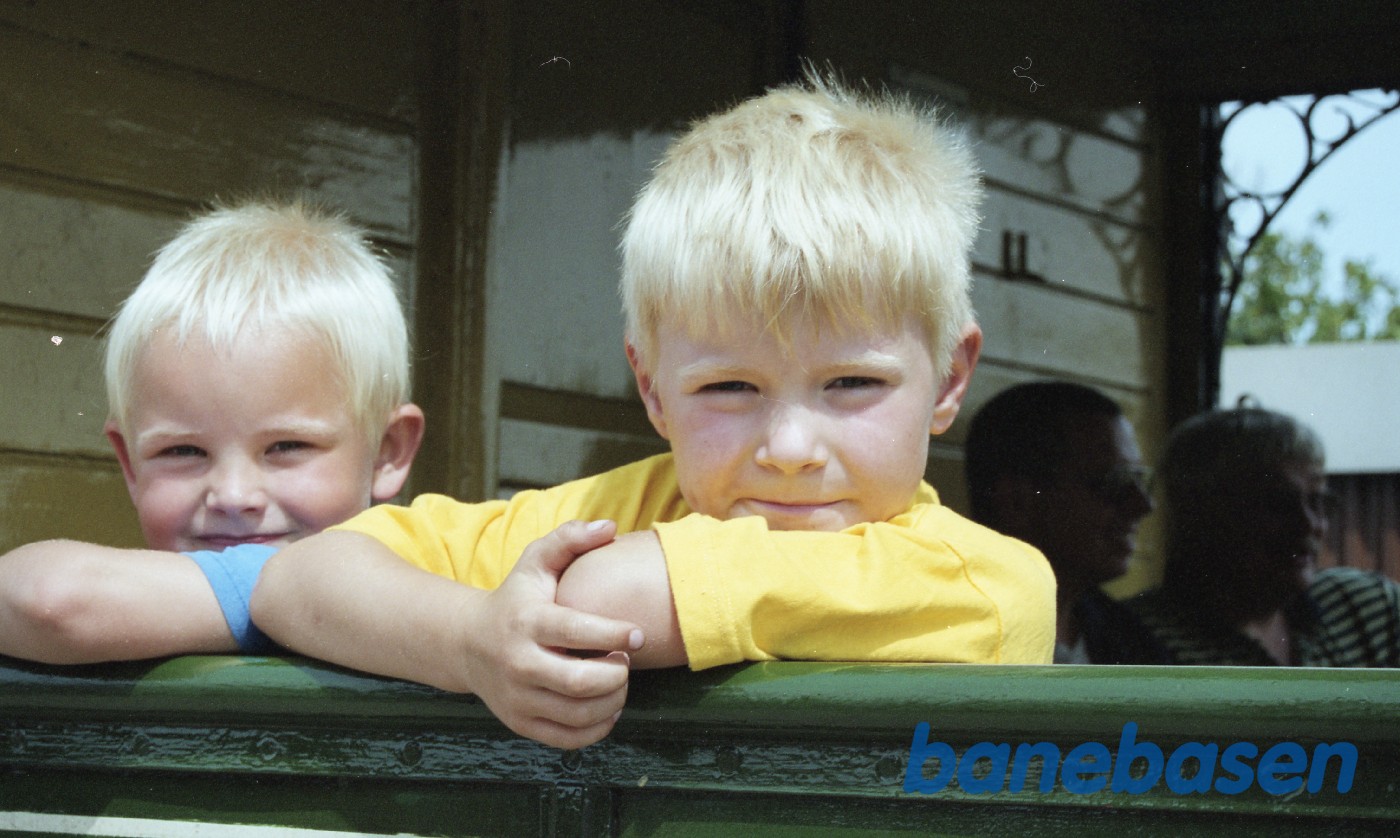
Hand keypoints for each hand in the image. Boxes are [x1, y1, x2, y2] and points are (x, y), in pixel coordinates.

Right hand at [460, 519, 643, 748]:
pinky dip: (598, 728)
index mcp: (527, 622)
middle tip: (625, 661)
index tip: (637, 634)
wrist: (468, 643)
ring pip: (578, 714)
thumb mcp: (535, 562)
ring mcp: (517, 698)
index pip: (575, 631)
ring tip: (617, 679)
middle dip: (617, 674)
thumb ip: (570, 539)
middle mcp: (518, 663)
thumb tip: (610, 527)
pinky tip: (607, 705)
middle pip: (579, 682)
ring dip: (613, 700)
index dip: (613, 634)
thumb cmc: (516, 598)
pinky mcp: (521, 723)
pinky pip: (569, 739)